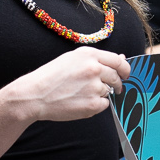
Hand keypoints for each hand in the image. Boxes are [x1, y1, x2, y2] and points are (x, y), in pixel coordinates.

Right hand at [13, 45, 129, 122]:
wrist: (35, 95)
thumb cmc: (50, 76)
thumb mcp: (72, 59)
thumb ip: (97, 59)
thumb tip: (122, 59)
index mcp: (89, 55)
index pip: (118, 61)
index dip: (124, 69)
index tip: (125, 74)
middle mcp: (94, 68)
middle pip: (116, 77)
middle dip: (116, 83)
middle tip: (108, 88)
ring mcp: (94, 87)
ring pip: (108, 91)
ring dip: (99, 94)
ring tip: (80, 94)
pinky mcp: (93, 104)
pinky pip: (103, 105)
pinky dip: (95, 105)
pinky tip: (80, 102)